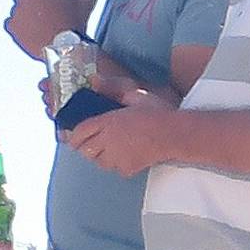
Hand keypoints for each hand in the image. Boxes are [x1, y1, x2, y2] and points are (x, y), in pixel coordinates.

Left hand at [4, 0, 94, 59]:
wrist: (64, 49)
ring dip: (24, 14)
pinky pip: (10, 24)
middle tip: (40, 8)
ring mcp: (16, 14)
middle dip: (29, 0)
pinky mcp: (12, 30)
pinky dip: (17, 27)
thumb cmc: (72, 25)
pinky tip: (29, 31)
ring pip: (16, 10)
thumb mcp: (83, 5)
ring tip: (37, 23)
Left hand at [66, 98, 182, 175]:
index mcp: (108, 122)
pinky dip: (115, 163)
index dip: (73, 135)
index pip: (79, 133)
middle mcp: (109, 142)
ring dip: (98, 155)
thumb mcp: (136, 95)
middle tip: (90, 140)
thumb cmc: (158, 113)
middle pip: (85, 150)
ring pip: (98, 162)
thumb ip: (113, 89)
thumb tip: (95, 80)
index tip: (72, 134)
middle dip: (85, 146)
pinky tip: (124, 153)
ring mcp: (117, 158)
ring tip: (108, 146)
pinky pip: (114, 168)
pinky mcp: (127, 169)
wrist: (176, 135)